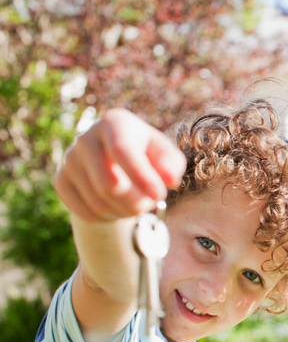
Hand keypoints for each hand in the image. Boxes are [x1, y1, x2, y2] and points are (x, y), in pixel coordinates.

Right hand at [53, 109, 185, 220]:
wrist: (115, 160)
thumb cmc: (148, 156)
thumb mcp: (166, 155)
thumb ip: (172, 165)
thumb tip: (170, 180)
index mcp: (113, 123)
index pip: (121, 150)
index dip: (141, 176)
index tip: (159, 195)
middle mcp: (86, 138)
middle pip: (109, 185)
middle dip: (137, 202)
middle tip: (151, 203)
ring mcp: (69, 160)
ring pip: (99, 204)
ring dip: (125, 212)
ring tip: (137, 204)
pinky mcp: (61, 180)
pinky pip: (86, 213)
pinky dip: (108, 218)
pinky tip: (118, 207)